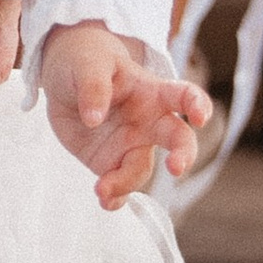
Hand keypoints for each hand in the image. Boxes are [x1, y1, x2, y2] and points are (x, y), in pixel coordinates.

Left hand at [40, 22, 209, 207]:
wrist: (63, 79)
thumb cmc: (85, 61)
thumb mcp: (87, 64)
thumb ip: (93, 86)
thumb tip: (94, 118)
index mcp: (151, 91)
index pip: (184, 96)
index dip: (198, 105)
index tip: (200, 117)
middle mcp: (149, 122)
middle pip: (179, 141)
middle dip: (184, 156)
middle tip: (176, 168)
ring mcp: (131, 145)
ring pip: (141, 170)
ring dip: (126, 183)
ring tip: (101, 189)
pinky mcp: (110, 162)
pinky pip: (120, 185)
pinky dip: (115, 197)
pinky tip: (106, 201)